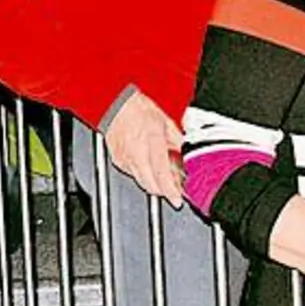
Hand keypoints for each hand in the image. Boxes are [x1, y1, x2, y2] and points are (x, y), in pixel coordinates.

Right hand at [103, 90, 183, 206]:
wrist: (117, 105)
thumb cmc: (139, 109)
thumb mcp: (166, 122)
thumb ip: (178, 140)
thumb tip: (187, 153)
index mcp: (151, 142)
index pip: (161, 174)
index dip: (170, 190)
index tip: (177, 200)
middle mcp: (136, 154)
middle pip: (150, 184)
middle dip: (164, 190)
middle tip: (176, 187)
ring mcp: (125, 160)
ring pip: (142, 182)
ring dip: (155, 184)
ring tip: (166, 176)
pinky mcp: (118, 162)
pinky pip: (134, 174)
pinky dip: (145, 175)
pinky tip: (151, 167)